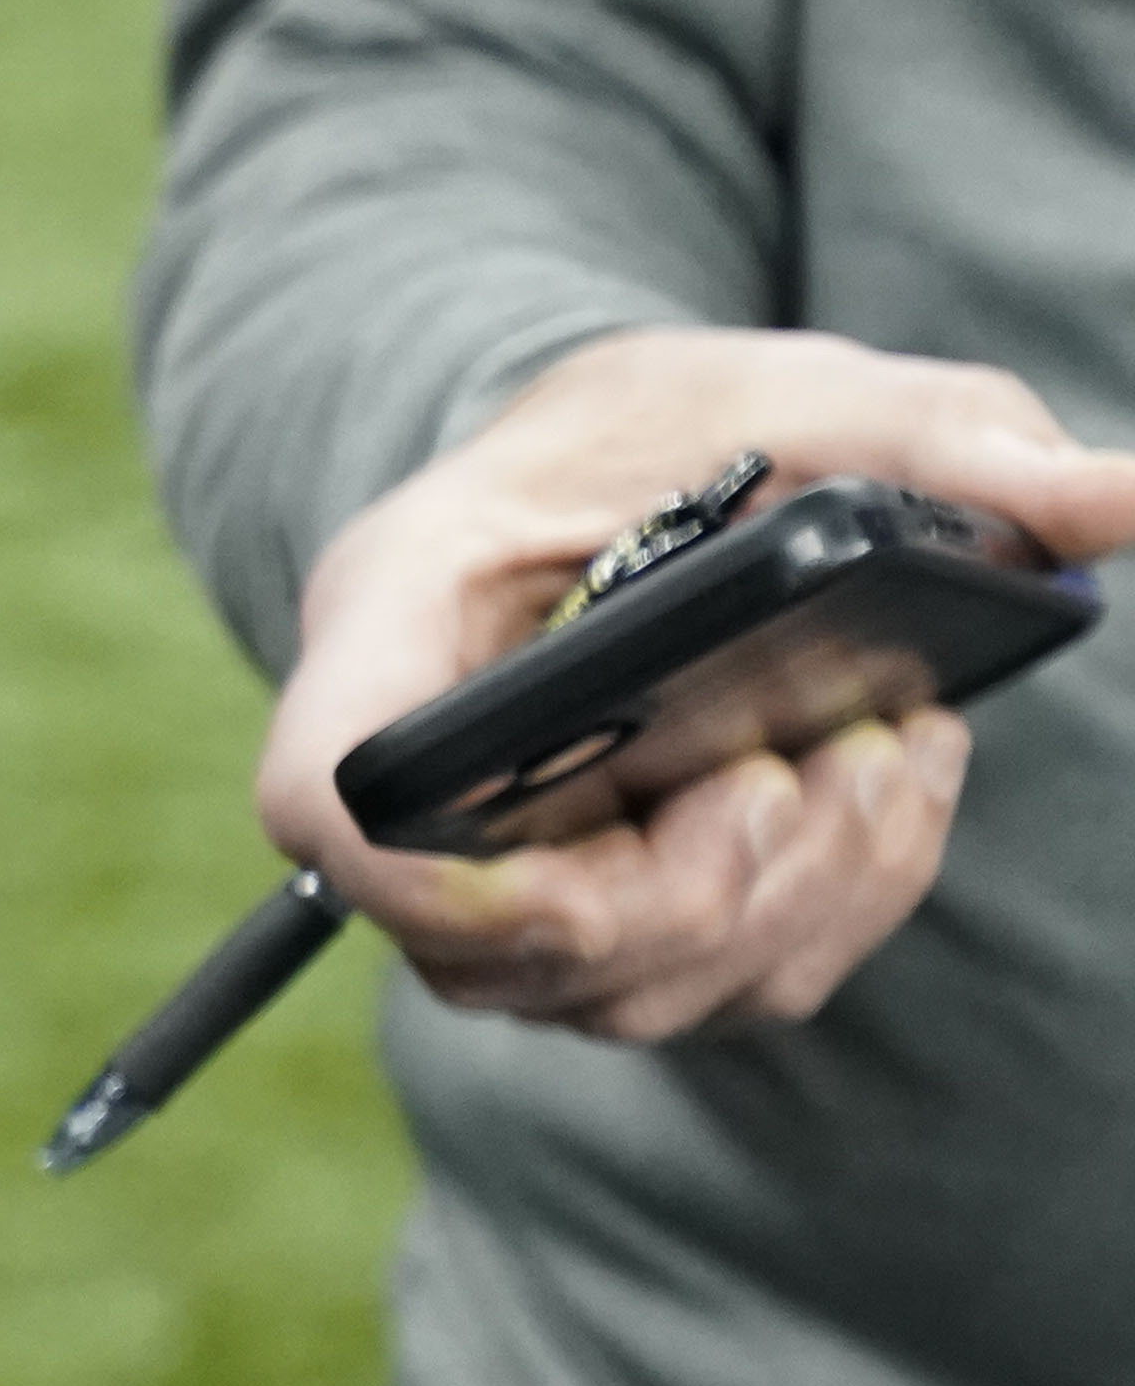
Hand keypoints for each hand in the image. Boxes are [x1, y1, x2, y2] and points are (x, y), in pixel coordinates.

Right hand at [264, 328, 1134, 1041]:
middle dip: (689, 895)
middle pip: (492, 950)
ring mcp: (500, 881)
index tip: (580, 876)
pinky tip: (886, 797)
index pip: (329, 800)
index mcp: (394, 626)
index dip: (423, 877)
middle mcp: (416, 787)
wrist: (639, 476)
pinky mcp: (598, 932)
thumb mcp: (794, 389)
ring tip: (880, 762)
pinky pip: (707, 992)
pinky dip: (825, 919)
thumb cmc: (679, 429)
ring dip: (783, 906)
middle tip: (805, 767)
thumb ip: (936, 433)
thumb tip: (1119, 493)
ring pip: (612, 995)